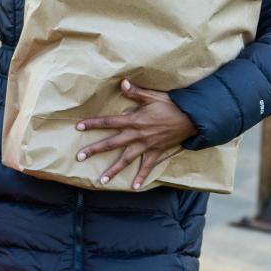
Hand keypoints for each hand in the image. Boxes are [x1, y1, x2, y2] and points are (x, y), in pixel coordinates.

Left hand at [75, 79, 196, 189]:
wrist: (191, 118)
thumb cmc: (171, 105)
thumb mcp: (152, 96)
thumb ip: (135, 92)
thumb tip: (122, 83)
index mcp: (134, 120)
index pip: (109, 122)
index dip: (93, 124)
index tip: (79, 127)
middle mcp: (137, 135)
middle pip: (112, 144)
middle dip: (95, 150)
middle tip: (79, 157)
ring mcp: (146, 145)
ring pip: (126, 159)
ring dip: (113, 170)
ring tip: (101, 181)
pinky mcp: (156, 152)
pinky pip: (147, 167)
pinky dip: (141, 176)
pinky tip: (134, 187)